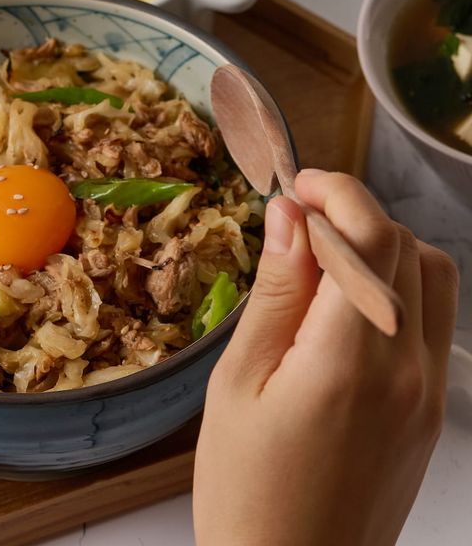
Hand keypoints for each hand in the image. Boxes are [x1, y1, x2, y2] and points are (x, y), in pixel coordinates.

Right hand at [194, 170, 457, 545]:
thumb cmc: (246, 486)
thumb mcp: (239, 381)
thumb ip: (276, 292)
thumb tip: (288, 217)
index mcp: (350, 360)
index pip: (370, 238)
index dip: (335, 193)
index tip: (294, 185)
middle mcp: (409, 371)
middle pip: (406, 248)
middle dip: (354, 211)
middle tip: (298, 215)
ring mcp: (429, 393)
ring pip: (433, 278)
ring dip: (383, 245)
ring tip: (323, 254)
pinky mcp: (431, 411)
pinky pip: (432, 320)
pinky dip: (396, 286)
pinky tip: (344, 302)